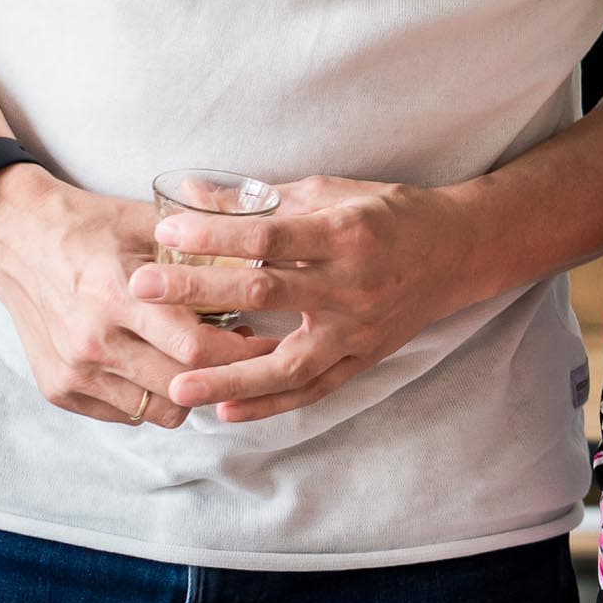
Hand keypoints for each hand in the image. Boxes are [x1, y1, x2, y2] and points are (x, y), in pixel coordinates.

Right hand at [0, 167, 270, 427]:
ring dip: (188, 391)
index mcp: (117, 295)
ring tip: (199, 360)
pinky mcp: (58, 389)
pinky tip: (158, 365)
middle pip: (183, 387)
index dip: (244, 352)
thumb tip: (267, 266)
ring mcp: (72, 371)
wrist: (15, 236)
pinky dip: (150, 396)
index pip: (198, 348)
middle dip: (225, 376)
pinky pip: (125, 414)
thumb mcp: (150, 225)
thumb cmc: (92, 226)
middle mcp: (92, 341)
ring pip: (158, 410)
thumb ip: (205, 250)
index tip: (268, 342)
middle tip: (245, 356)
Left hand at [130, 175, 482, 423]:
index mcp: (344, 233)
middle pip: (265, 292)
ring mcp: (359, 329)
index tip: (164, 232)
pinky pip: (312, 389)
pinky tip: (227, 410)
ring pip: (287, 362)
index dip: (214, 234)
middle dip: (198, 292)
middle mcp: (353, 284)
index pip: (268, 234)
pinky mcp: (364, 359)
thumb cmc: (389, 215)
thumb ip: (259, 200)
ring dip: (229, 376)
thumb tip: (188, 193)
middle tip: (142, 291)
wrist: (460, 251)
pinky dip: (269, 404)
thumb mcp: (329, 193)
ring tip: (177, 385)